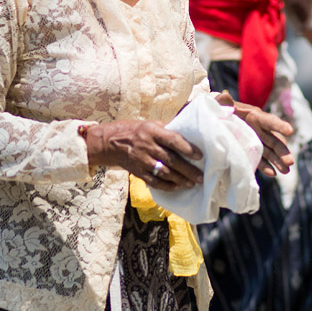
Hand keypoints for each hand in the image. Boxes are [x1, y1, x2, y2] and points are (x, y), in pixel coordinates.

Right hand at [83, 120, 203, 189]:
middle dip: (188, 170)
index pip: (173, 140)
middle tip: (201, 177)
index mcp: (152, 131)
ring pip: (164, 173)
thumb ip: (167, 129)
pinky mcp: (137, 172)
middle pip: (171, 160)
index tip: (199, 155)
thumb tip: (189, 131)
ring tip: (192, 183)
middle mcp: (147, 146)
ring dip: (180, 179)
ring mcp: (142, 160)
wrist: (111, 142)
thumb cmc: (135, 130)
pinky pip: (154, 182)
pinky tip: (176, 186)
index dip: (187, 148)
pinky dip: (166, 186)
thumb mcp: (150, 124)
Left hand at [215, 92, 294, 176]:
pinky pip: (260, 159)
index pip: (269, 121)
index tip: (290, 131)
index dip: (280, 125)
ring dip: (278, 161)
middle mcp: (260, 129)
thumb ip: (224, 101)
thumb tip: (224, 95)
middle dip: (283, 151)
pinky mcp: (251, 150)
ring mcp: (257, 140)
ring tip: (286, 171)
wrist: (215, 119)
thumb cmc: (220, 108)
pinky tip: (272, 174)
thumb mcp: (221, 104)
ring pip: (271, 151)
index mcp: (255, 116)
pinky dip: (266, 166)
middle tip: (290, 161)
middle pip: (274, 140)